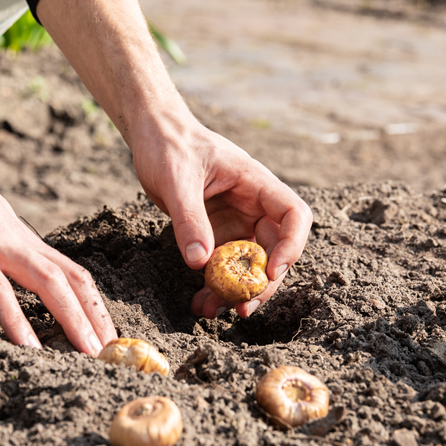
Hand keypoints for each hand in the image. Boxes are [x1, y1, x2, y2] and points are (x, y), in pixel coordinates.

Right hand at [0, 0, 116, 352]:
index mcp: (18, 237)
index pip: (69, 273)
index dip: (92, 305)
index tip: (105, 334)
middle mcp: (16, 239)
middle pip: (71, 281)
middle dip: (95, 319)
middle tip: (112, 355)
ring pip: (47, 283)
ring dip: (73, 321)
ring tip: (90, 355)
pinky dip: (15, 318)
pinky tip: (28, 346)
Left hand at [130, 116, 312, 318]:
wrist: (152, 135)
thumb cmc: (169, 144)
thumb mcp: (177, 179)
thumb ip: (189, 219)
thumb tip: (200, 262)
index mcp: (255, 183)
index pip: (293, 215)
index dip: (291, 246)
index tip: (270, 272)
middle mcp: (252, 204)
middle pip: (274, 248)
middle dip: (261, 282)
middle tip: (241, 307)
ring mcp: (235, 220)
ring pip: (248, 263)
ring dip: (235, 290)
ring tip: (211, 310)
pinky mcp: (216, 231)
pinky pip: (223, 264)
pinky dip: (215, 285)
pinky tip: (200, 302)